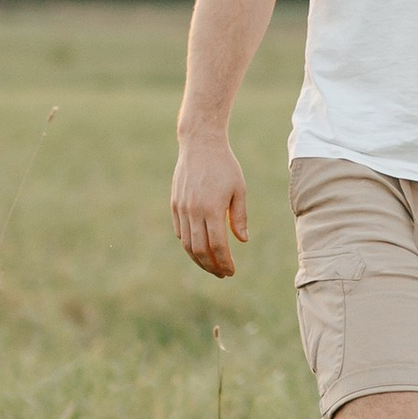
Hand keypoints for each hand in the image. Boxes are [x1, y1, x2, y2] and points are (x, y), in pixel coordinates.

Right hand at [171, 130, 247, 277]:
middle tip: (222, 273)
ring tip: (211, 266)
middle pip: (200, 250)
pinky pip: (180, 231)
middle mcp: (194, 211)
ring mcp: (182, 208)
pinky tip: (199, 248)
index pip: (217, 246)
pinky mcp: (175, 204)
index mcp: (212, 209)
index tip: (231, 271)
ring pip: (187, 244)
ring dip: (198, 259)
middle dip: (211, 266)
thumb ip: (239, 217)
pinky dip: (189, 244)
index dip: (224, 262)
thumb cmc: (225, 166)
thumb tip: (242, 241)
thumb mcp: (238, 189)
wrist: (200, 144)